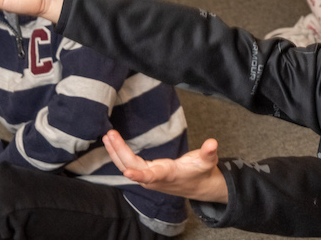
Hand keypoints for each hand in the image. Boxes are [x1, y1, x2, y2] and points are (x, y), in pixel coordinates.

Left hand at [103, 130, 227, 202]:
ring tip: (107, 137)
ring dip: (115, 152)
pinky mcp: (146, 173)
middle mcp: (155, 178)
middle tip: (110, 135)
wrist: (198, 186)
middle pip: (132, 166)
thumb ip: (209, 152)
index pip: (151, 176)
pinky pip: (128, 164)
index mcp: (168, 175)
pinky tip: (112, 144)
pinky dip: (118, 154)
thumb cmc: (201, 172)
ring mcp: (148, 176)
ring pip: (127, 165)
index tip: (127, 172)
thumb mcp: (208, 161)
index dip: (139, 175)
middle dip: (120, 152)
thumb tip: (213, 143)